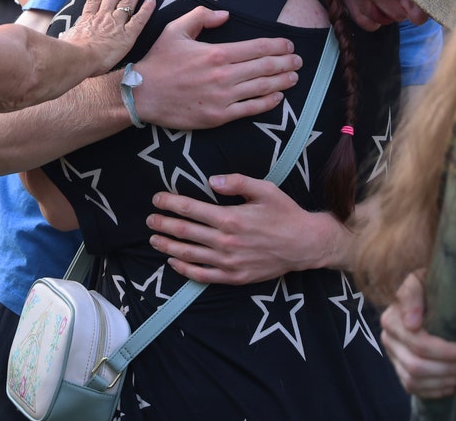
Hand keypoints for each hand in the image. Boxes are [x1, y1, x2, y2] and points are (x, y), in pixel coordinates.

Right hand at [59, 0, 154, 74]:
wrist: (78, 58)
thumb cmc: (69, 53)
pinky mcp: (127, 36)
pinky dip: (146, 9)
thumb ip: (67, 36)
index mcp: (87, 19)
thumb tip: (64, 36)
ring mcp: (115, 24)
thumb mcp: (65, 41)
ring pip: (127, 2)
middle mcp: (103, 17)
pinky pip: (139, 20)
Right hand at [133, 10, 300, 129]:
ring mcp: (222, 98)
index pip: (257, 48)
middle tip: (298, 61)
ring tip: (294, 77)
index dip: (277, 46)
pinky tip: (277, 97)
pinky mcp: (218, 116)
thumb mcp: (175, 29)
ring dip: (282, 81)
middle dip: (286, 63)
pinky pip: (250, 109)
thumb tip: (226, 15)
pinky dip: (268, 102)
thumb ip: (201, 17)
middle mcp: (224, 75)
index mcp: (216, 53)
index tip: (288, 46)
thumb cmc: (158, 61)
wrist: (141, 94)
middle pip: (265, 67)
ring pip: (262, 88)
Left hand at [147, 174, 348, 284]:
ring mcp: (228, 262)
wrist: (305, 244)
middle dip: (163, 224)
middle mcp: (225, 241)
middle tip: (150, 220)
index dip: (169, 203)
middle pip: (184, 232)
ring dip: (167, 247)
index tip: (157, 199)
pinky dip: (185, 270)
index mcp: (230, 217)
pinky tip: (174, 262)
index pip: (189, 209)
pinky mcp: (234, 277)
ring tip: (154, 240)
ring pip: (189, 255)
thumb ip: (236, 182)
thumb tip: (211, 180)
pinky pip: (203, 276)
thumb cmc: (285, 214)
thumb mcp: (265, 190)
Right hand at [381, 271, 455, 397]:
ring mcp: (392, 356)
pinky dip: (434, 390)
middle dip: (448, 369)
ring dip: (443, 381)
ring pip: (414, 380)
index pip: (419, 345)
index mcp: (392, 320)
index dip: (447, 352)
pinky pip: (412, 387)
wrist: (424, 294)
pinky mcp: (399, 368)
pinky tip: (452, 384)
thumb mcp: (419, 279)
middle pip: (417, 366)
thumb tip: (412, 324)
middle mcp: (388, 340)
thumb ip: (411, 294)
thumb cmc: (428, 286)